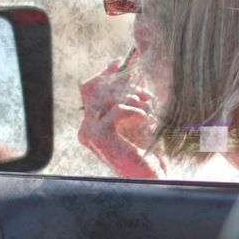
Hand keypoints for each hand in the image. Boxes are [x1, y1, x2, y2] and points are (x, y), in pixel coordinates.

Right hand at [77, 57, 165, 178]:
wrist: (152, 176)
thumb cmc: (149, 150)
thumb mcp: (139, 115)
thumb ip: (130, 93)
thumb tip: (130, 61)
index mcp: (92, 124)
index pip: (89, 88)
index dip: (105, 73)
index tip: (120, 61)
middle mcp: (85, 128)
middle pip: (96, 87)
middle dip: (124, 86)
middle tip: (145, 95)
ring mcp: (88, 133)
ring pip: (107, 96)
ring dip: (134, 99)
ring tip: (149, 110)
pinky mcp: (98, 136)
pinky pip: (117, 108)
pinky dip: (136, 111)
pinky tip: (146, 120)